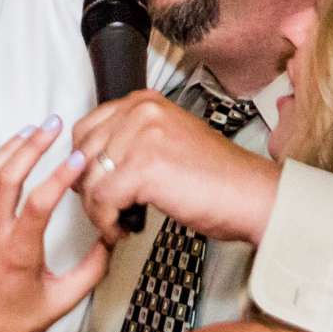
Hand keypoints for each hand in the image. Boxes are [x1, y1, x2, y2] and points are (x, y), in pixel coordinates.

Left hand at [0, 119, 108, 331]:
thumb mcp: (64, 300)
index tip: (78, 158)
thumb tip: (111, 241)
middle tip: (52, 126)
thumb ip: (92, 269)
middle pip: (9, 178)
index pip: (40, 202)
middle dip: (32, 146)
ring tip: (29, 132)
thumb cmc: (16, 323)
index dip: (60, 176)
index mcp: (18, 254)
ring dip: (7, 150)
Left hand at [71, 91, 281, 246]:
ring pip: (89, 179)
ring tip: (116, 222)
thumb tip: (92, 162)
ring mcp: (142, 136)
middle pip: (82, 154)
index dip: (84, 164)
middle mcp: (141, 111)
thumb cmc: (216, 177)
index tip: (94, 186)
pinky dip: (107, 222)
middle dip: (87, 189)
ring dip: (97, 210)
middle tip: (105, 208)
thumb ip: (131, 141)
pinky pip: (102, 200)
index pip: (86, 129)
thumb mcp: (167, 141)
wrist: (250, 195)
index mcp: (144, 102)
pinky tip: (122, 229)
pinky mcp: (144, 167)